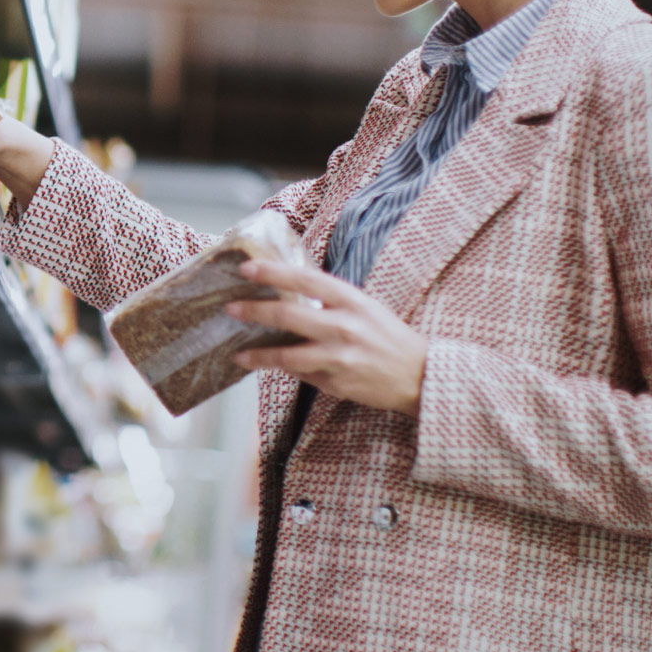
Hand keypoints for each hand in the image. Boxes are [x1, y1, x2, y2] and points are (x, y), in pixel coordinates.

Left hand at [226, 260, 428, 417]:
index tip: (247, 268)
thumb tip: (288, 291)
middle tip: (230, 308)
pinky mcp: (337, 383)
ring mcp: (340, 357)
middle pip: (289, 316)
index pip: (305, 279)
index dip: (273, 272)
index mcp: (351, 300)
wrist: (420, 376)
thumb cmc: (388, 335)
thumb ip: (330, 299)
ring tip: (239, 351)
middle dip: (254, 311)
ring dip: (258, 353)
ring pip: (288, 355)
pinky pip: (301, 375)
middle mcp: (344, 326)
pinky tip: (265, 365)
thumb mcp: (364, 306)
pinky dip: (281, 369)